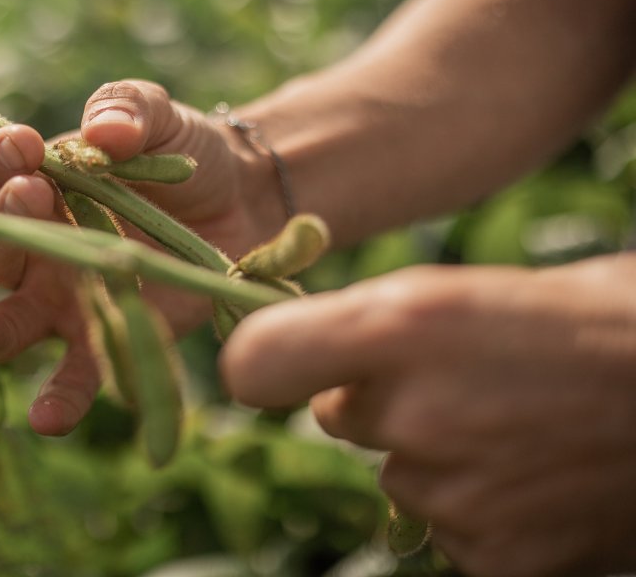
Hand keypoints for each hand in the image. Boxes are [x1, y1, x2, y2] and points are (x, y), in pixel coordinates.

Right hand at [0, 80, 283, 435]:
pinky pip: (71, 379)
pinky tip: (48, 417)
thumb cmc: (184, 150)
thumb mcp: (156, 113)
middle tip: (34, 196)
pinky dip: (56, 401)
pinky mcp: (105, 342)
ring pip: (4, 323)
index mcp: (29, 188)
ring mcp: (64, 302)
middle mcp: (33, 250)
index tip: (24, 143)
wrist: (244, 199)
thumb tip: (104, 133)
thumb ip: (125, 107)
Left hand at [221, 254, 635, 575]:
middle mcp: (415, 413)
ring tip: (516, 425)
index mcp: (404, 324)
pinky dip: (481, 509)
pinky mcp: (495, 557)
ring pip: (398, 475)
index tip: (288, 365)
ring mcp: (454, 494)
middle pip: (337, 417)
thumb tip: (292, 357)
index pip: (256, 364)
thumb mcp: (464, 291)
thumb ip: (370, 323)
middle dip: (381, 401)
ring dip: (437, 455)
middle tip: (463, 380)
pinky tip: (535, 476)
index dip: (267, 365)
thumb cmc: (583, 322)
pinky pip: (446, 528)